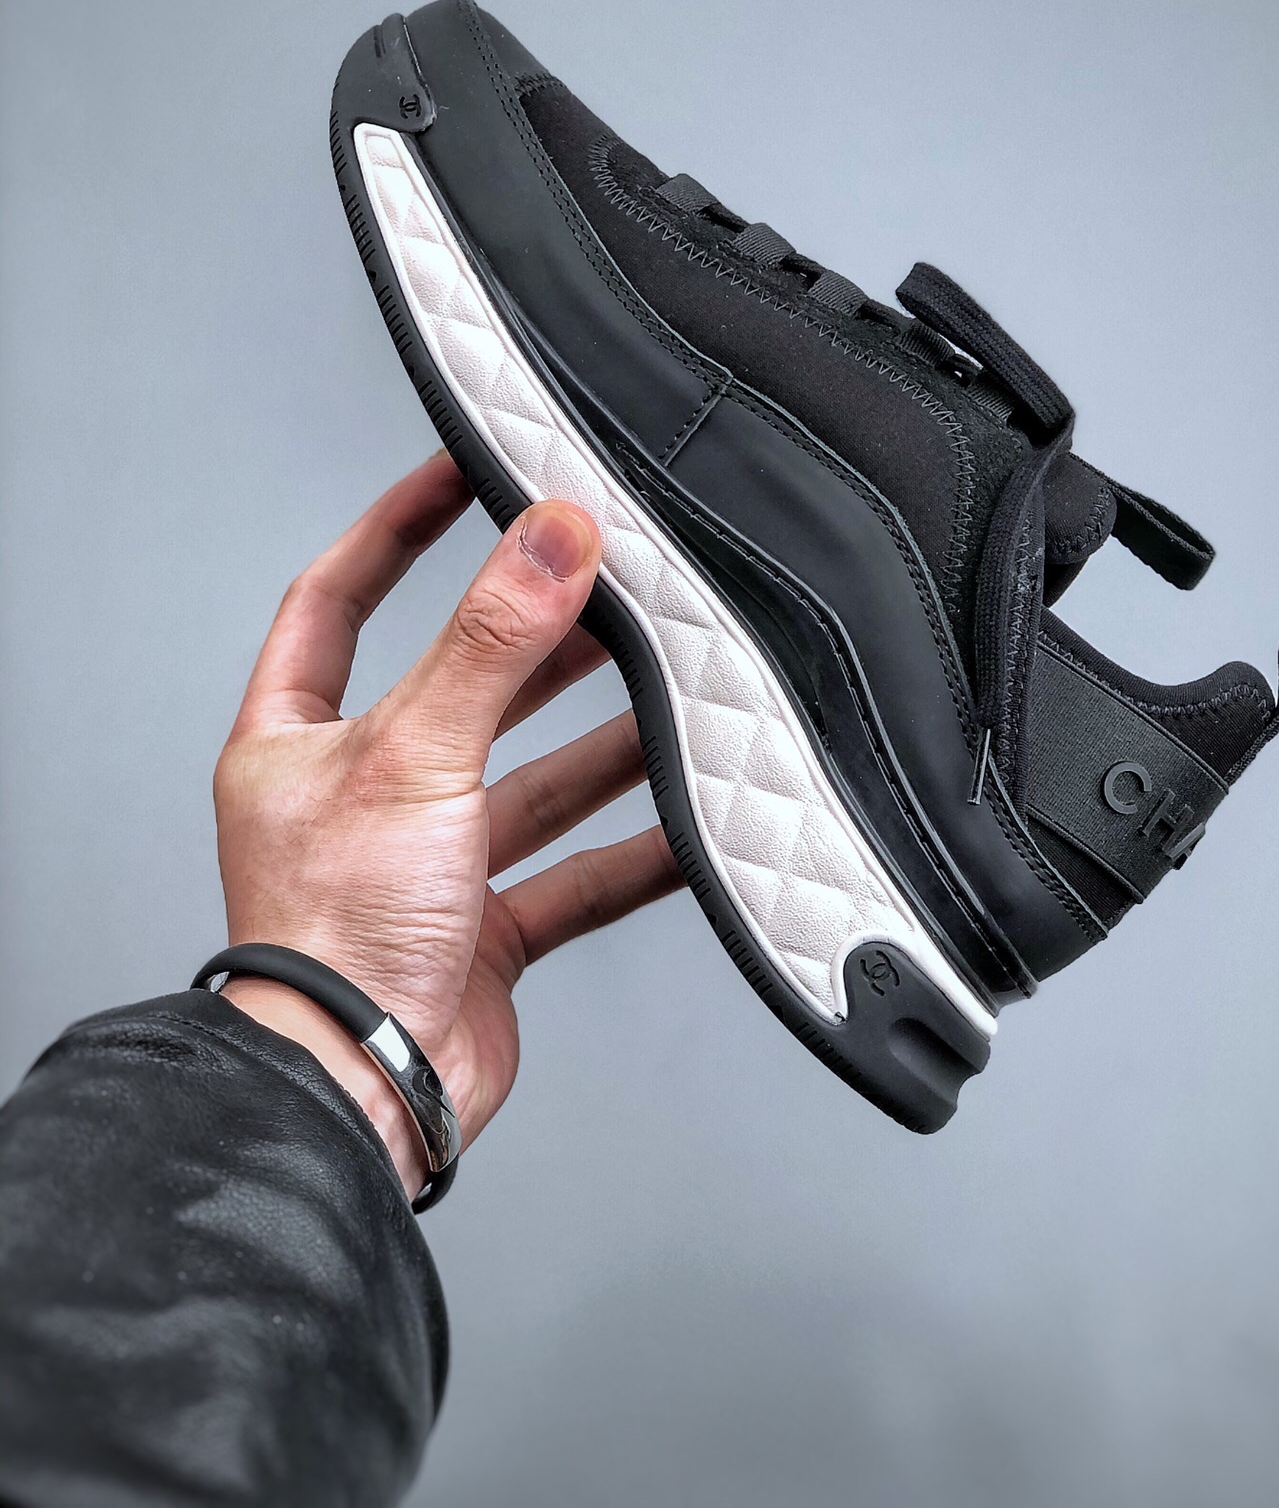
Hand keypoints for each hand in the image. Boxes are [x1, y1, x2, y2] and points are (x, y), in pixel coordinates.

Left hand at [213, 453, 679, 1196]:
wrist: (359, 1094)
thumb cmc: (330, 939)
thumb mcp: (412, 756)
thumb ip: (489, 643)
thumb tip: (551, 535)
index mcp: (298, 741)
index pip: (337, 599)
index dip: (395, 530)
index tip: (457, 471)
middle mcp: (360, 797)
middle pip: (459, 689)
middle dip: (537, 642)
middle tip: (609, 584)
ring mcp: (427, 866)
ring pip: (532, 782)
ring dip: (603, 744)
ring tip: (675, 691)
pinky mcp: (485, 932)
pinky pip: (577, 875)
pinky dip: (635, 850)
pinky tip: (692, 822)